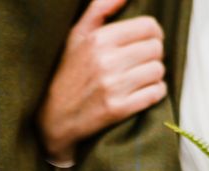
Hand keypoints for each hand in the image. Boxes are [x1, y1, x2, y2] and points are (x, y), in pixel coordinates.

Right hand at [37, 0, 166, 163]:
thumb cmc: (65, 76)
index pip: (149, 27)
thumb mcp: (75, 38)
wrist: (51, 121)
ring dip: (152, 76)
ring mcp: (112, 87)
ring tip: (138, 80)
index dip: (152, 34)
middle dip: (152, 56)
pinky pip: (155, 94)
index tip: (143, 44)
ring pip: (157, 71)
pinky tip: (141, 94)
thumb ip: (99, 9)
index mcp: (99, 40)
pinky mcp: (117, 109)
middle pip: (156, 49)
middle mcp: (106, 62)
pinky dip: (154, 94)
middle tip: (139, 64)